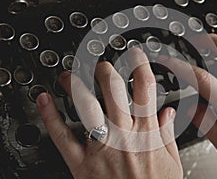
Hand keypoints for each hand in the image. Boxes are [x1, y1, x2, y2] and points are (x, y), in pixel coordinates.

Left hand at [36, 48, 181, 178]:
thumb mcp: (172, 162)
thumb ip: (168, 133)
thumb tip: (169, 113)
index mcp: (146, 132)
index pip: (145, 88)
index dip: (140, 65)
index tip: (135, 54)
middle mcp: (123, 134)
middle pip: (112, 90)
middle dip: (106, 71)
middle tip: (101, 65)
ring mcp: (101, 147)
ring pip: (86, 107)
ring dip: (77, 86)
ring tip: (70, 74)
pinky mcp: (81, 163)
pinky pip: (62, 136)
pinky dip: (50, 116)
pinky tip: (44, 101)